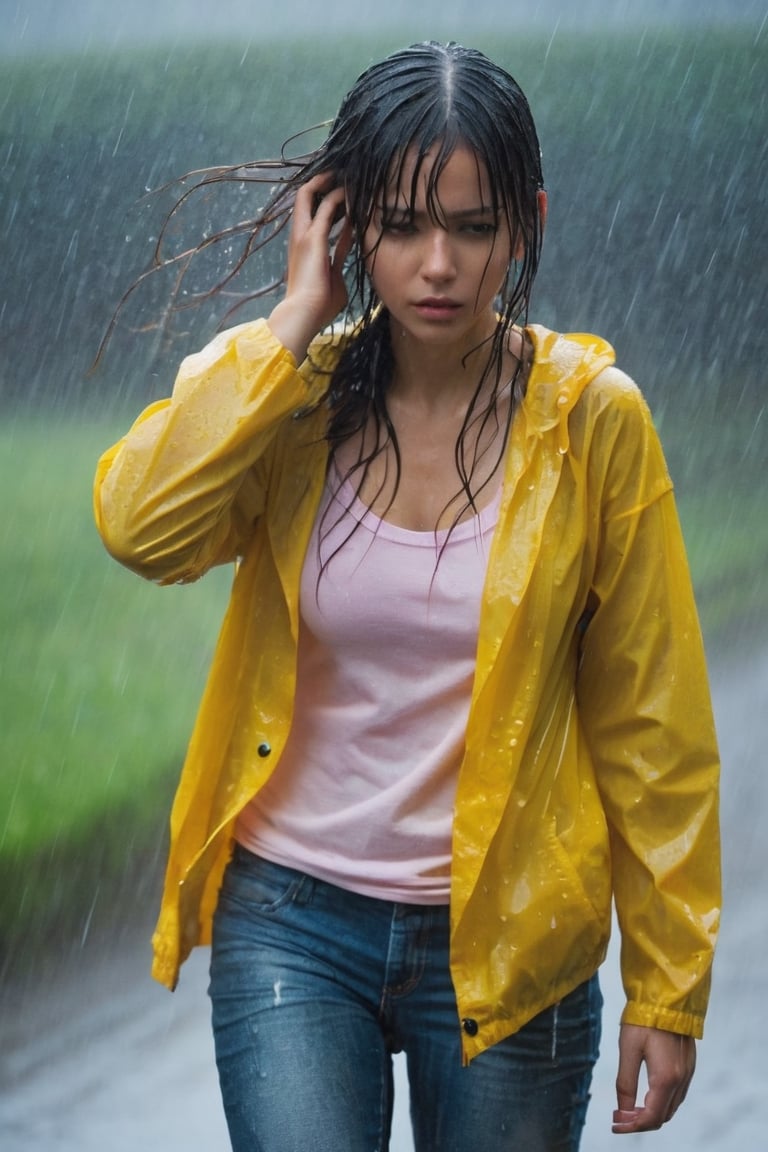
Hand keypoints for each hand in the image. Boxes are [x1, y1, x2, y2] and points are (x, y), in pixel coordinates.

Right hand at [268, 172, 353, 361]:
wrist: (305, 313)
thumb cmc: (320, 306)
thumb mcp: (334, 282)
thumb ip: (339, 268)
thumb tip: (346, 268)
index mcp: (306, 249)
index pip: (318, 219)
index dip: (332, 207)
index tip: (347, 196)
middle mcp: (301, 237)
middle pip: (306, 200)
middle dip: (322, 184)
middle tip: (341, 175)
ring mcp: (304, 235)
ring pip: (312, 197)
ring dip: (330, 184)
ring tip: (346, 174)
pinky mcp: (313, 236)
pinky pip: (326, 207)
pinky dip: (339, 196)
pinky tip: (352, 190)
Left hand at [612, 1024, 695, 1133]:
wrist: (666, 996)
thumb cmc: (644, 1019)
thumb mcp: (628, 1049)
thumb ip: (626, 1083)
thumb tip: (623, 1111)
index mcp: (665, 1078)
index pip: (651, 1117)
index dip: (632, 1126)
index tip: (615, 1125)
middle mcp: (681, 1080)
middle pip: (662, 1116)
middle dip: (641, 1122)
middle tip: (620, 1117)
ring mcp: (688, 1073)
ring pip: (671, 1107)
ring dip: (652, 1113)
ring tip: (630, 1108)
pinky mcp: (689, 1065)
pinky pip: (677, 1094)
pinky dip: (662, 1102)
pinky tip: (648, 1094)